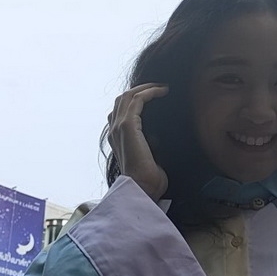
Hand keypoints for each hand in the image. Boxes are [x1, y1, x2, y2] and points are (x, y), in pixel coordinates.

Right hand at [107, 83, 169, 201]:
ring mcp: (118, 127)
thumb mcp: (149, 156)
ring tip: (161, 87)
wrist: (143, 188)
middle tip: (159, 87)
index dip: (136, 99)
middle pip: (122, 98)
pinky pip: (137, 99)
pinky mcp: (127, 126)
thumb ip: (149, 143)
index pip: (121, 110)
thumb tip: (159, 135)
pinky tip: (162, 91)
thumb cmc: (149, 178)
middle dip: (140, 89)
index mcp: (116, 137)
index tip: (154, 96)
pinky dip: (150, 92)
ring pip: (128, 95)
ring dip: (146, 88)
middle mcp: (114, 130)